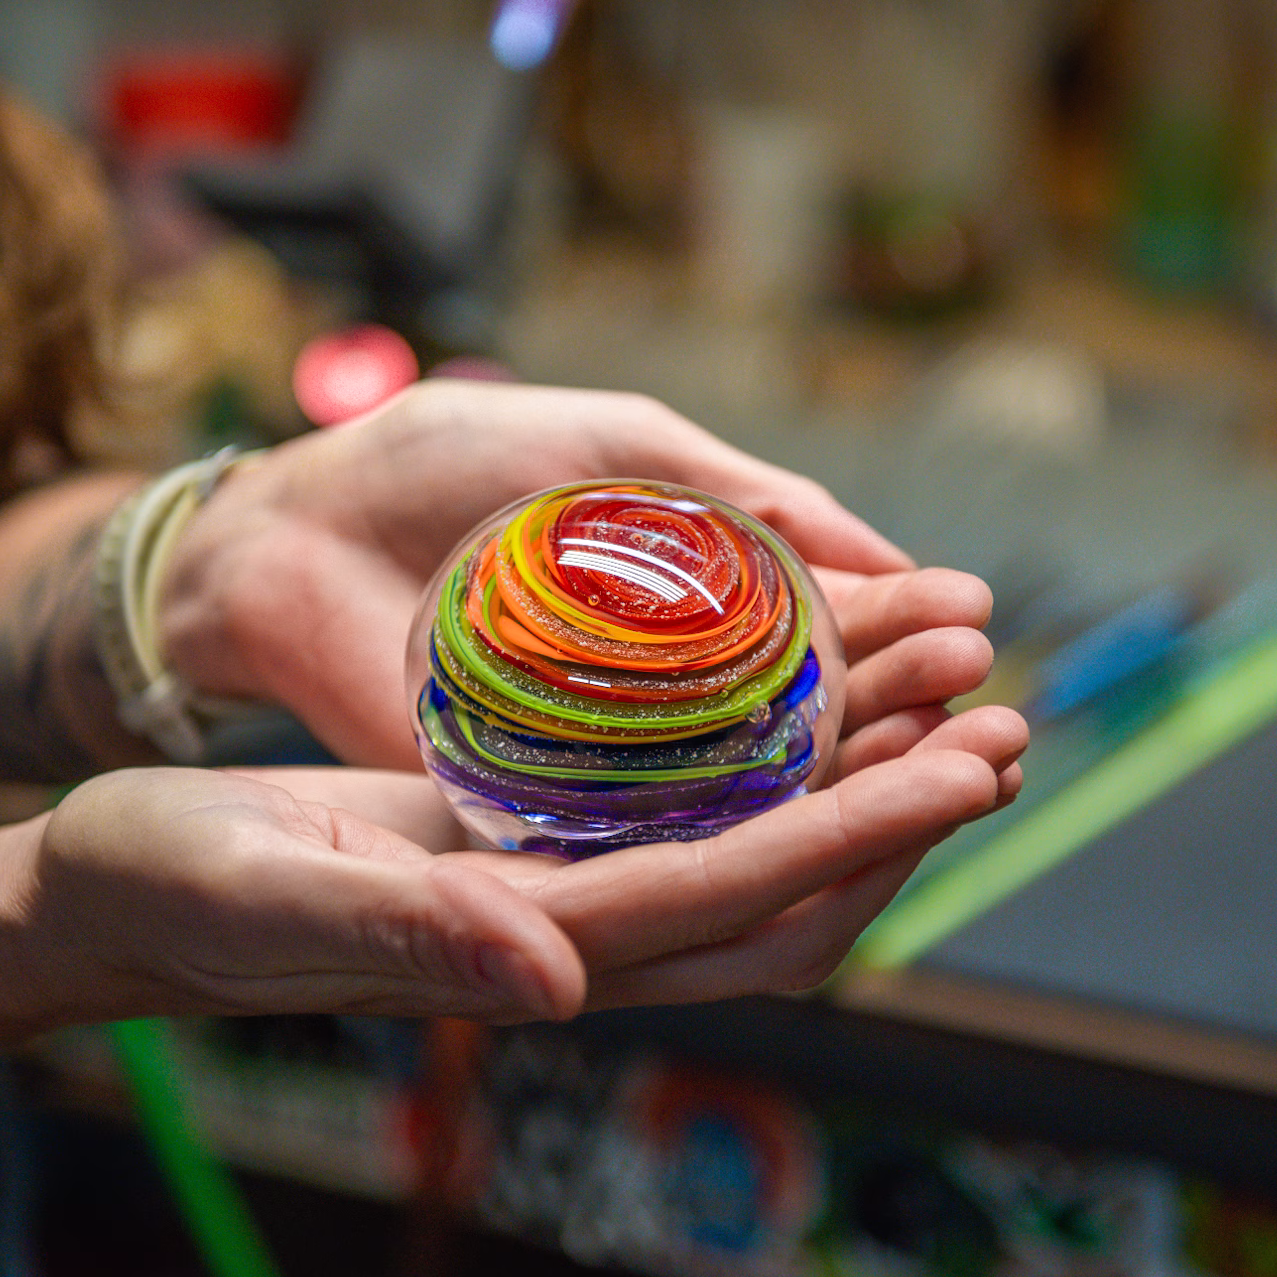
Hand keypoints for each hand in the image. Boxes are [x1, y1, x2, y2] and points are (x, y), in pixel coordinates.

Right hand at [28, 702, 1024, 1021]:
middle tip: (1001, 722)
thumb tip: (551, 976)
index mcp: (529, 947)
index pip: (735, 898)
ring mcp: (556, 886)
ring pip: (748, 850)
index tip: (968, 766)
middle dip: (900, 819)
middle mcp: (570, 929)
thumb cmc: (175, 891)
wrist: (123, 890)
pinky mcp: (528, 839)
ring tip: (942, 694)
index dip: (861, 837)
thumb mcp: (271, 895)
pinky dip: (760, 755)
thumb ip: (410, 933)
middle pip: (783, 895)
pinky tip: (797, 685)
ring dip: (851, 782)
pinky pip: (680, 805)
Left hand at [160, 381, 1001, 778]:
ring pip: (749, 794)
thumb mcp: (606, 438)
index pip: (818, 630)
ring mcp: (600, 764)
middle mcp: (655, 695)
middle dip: (907, 714)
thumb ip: (735, 490)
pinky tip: (817, 826)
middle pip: (806, 724)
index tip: (976, 620)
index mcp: (678, 602)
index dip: (899, 630)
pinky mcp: (535, 817)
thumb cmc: (428, 462)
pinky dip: (738, 836)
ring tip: (946, 755)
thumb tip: (880, 550)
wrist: (280, 529)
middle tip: (995, 710)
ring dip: (854, 783)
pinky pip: (653, 838)